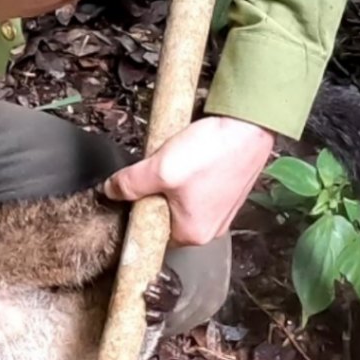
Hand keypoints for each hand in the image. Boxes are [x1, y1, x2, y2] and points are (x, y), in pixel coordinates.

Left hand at [102, 114, 276, 245]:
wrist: (249, 125)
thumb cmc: (213, 151)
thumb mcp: (159, 168)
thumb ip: (129, 184)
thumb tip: (111, 190)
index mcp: (193, 234)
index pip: (152, 232)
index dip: (140, 209)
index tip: (138, 190)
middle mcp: (210, 230)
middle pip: (167, 215)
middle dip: (158, 192)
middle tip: (160, 169)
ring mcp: (222, 212)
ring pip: (182, 200)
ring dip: (174, 182)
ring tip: (180, 160)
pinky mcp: (227, 193)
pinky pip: (199, 189)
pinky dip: (192, 174)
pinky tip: (194, 157)